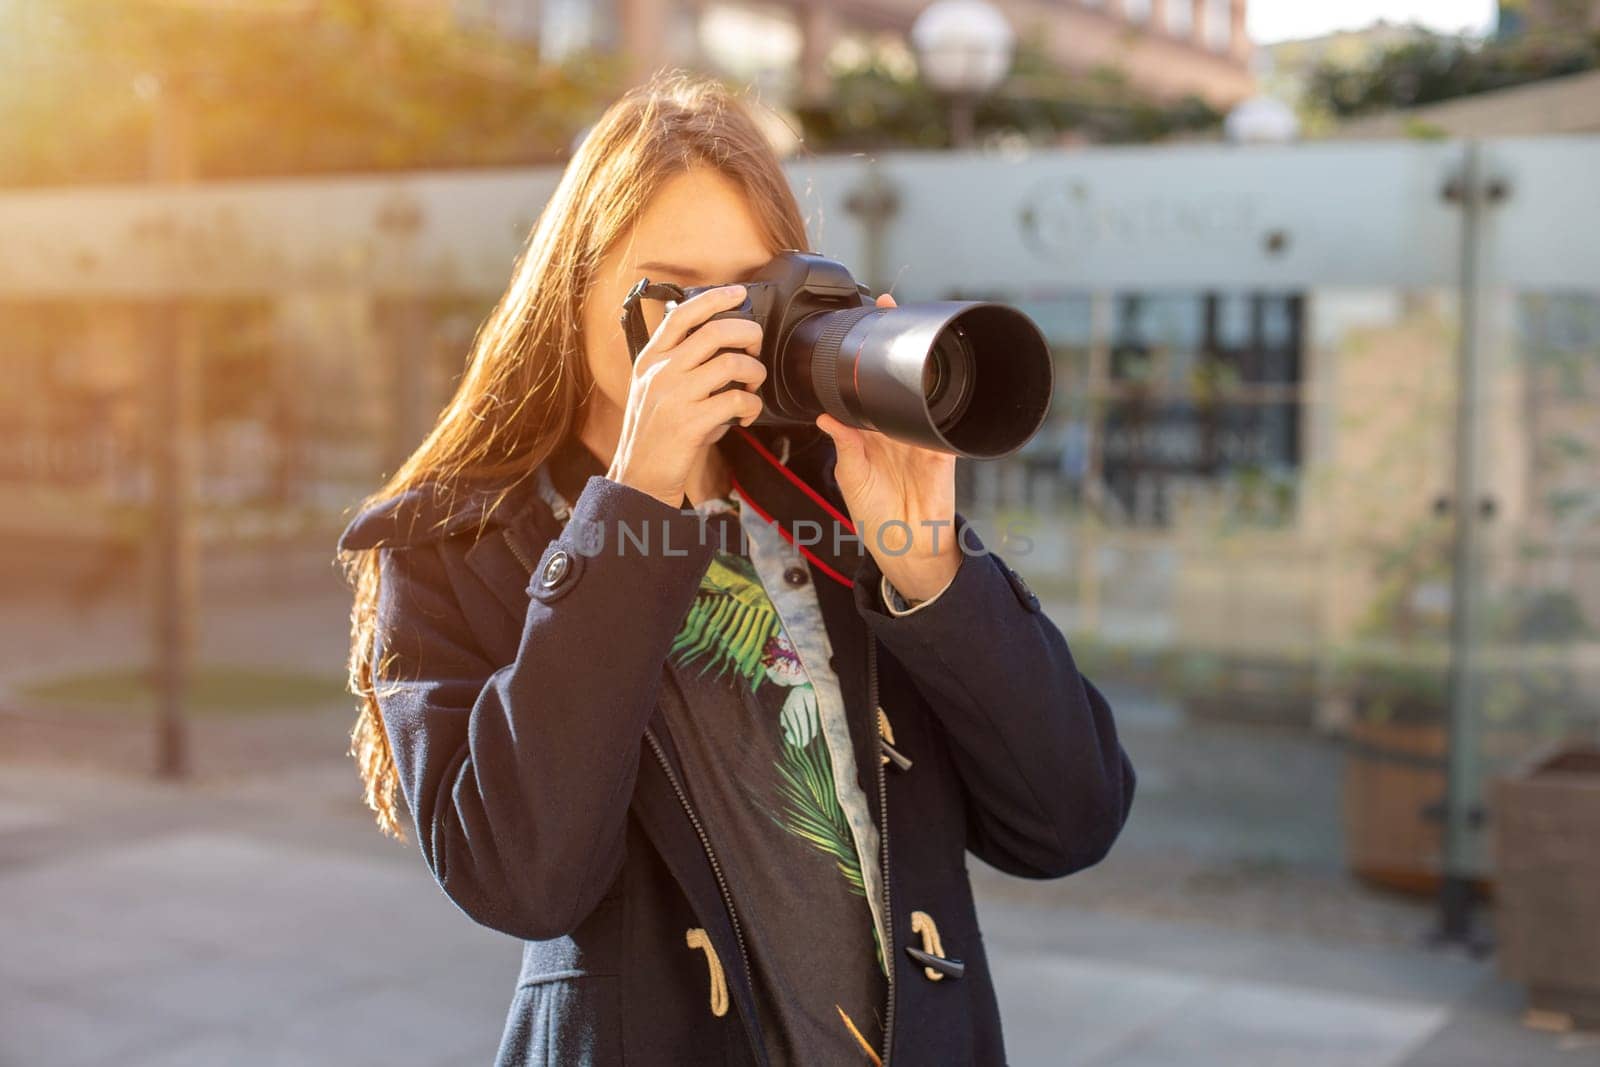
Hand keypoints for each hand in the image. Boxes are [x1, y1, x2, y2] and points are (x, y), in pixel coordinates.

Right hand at [607, 284, 766, 507]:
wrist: (639, 477)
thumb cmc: (653, 434)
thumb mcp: (651, 389)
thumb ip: (677, 364)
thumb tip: (719, 344)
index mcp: (650, 360)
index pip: (681, 315)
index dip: (713, 298)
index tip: (738, 292)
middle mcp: (660, 372)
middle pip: (714, 332)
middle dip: (747, 333)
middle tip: (757, 345)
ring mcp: (674, 396)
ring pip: (731, 363)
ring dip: (754, 372)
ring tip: (754, 385)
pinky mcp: (690, 422)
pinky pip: (736, 400)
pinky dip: (752, 406)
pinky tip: (748, 414)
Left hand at [815, 293, 959, 601]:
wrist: (905, 548)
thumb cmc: (876, 515)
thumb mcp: (851, 477)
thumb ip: (844, 445)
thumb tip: (825, 415)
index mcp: (873, 431)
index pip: (868, 386)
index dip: (865, 357)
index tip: (860, 323)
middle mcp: (898, 428)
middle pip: (899, 378)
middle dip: (897, 343)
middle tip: (889, 308)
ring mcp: (922, 436)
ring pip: (923, 391)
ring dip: (921, 363)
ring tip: (914, 331)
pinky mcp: (941, 451)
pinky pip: (942, 423)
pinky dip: (941, 405)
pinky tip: (936, 382)